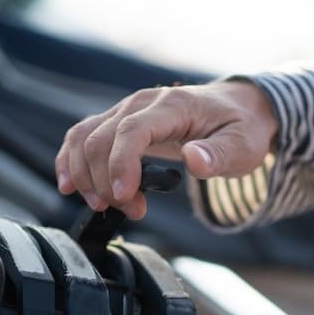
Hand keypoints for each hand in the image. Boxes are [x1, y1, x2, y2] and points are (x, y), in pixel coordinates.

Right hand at [55, 81, 277, 218]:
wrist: (238, 109)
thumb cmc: (241, 128)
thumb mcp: (243, 146)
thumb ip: (219, 154)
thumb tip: (194, 160)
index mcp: (173, 106)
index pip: (132, 131)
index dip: (121, 165)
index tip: (124, 198)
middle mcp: (143, 103)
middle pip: (101, 139)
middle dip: (106, 182)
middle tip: (131, 211)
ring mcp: (127, 111)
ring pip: (85, 138)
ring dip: (86, 177)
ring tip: (106, 206)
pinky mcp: (120, 123)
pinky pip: (83, 136)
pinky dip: (71, 161)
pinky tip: (71, 186)